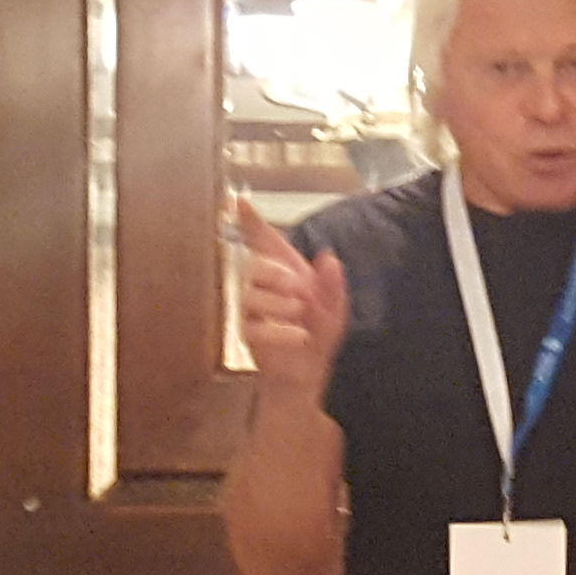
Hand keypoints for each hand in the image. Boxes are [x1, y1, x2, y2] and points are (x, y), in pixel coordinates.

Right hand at [234, 202, 350, 400]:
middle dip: (277, 274)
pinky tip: (298, 336)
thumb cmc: (318, 335)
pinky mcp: (248, 335)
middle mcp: (263, 287)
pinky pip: (253, 327)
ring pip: (249, 295)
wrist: (309, 374)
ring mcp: (252, 311)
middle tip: (302, 291)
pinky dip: (279, 331)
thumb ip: (334, 285)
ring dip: (278, 302)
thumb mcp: (336, 309)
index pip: (263, 241)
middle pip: (253, 266)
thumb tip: (328, 257)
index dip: (250, 221)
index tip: (239, 200)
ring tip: (301, 314)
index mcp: (285, 273)